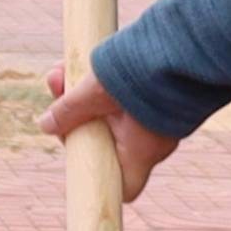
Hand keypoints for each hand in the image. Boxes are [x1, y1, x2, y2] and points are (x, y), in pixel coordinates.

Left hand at [40, 67, 175, 204]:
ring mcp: (161, 119)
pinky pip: (127, 99)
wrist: (184, 42)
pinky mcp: (162, 97)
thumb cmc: (141, 73)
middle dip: (76, 118)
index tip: (74, 148)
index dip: (97, 177)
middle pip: (107, 143)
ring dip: (82, 95)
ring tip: (60, 71)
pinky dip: (103, 84)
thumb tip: (46, 125)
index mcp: (142, 151)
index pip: (125, 187)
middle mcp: (155, 141)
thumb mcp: (94, 93)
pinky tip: (80, 62)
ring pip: (113, 116)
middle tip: (58, 91)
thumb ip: (69, 112)